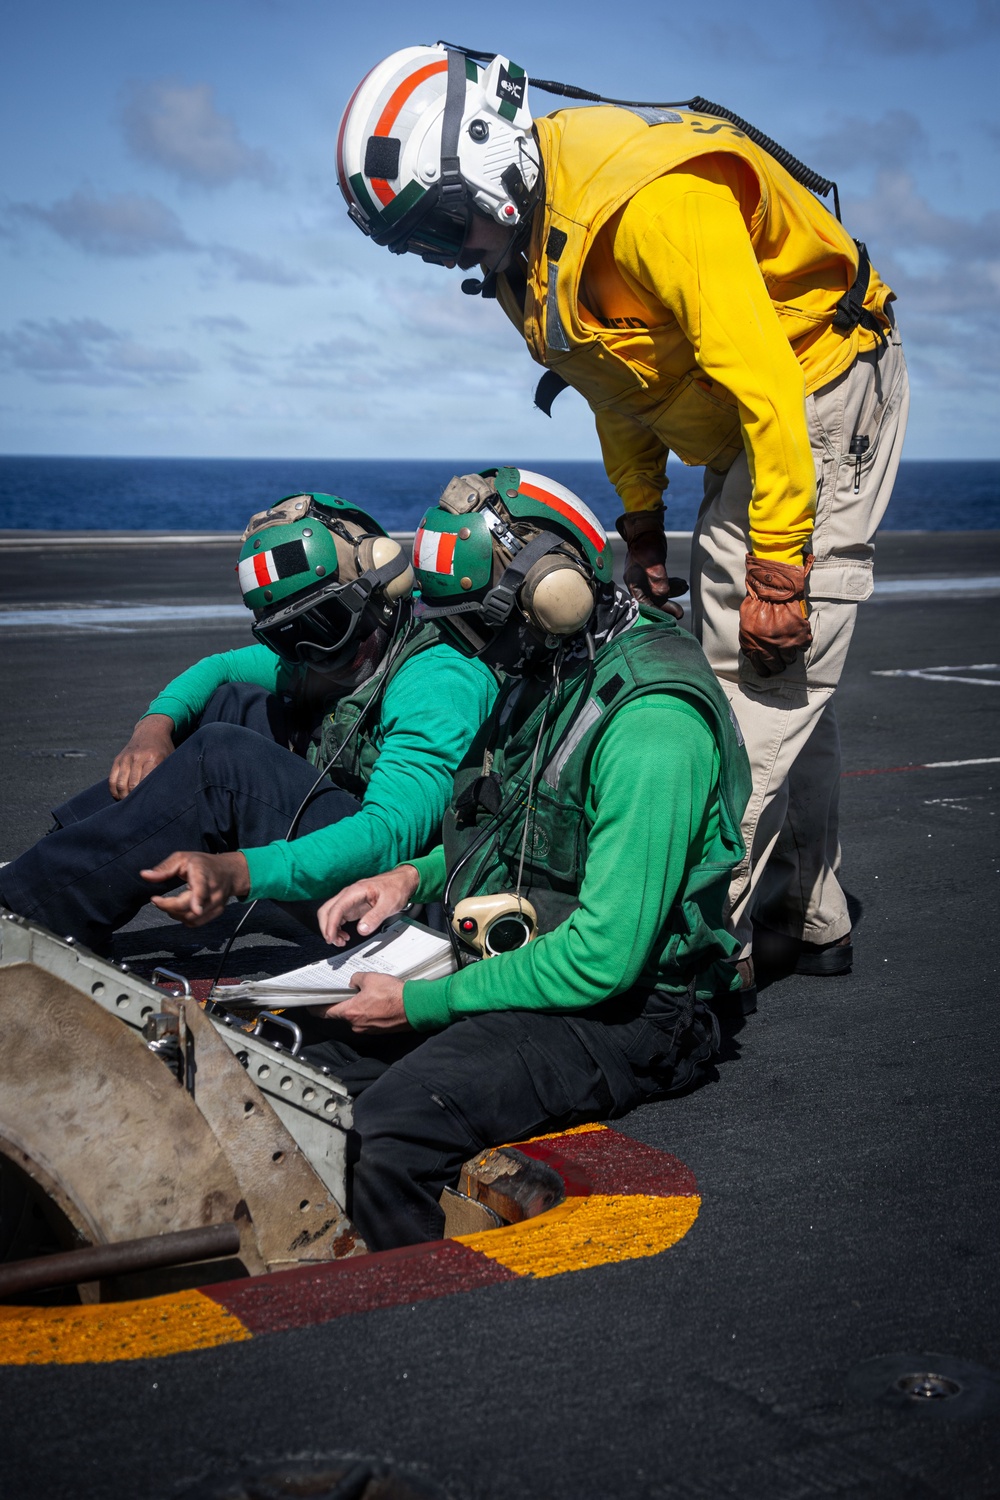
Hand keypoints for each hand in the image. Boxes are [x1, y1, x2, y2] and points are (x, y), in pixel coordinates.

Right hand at [109, 715, 174, 799]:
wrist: (151, 731)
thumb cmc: (164, 750)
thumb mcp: (170, 759)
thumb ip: (166, 774)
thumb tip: (165, 796)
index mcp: (154, 759)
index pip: (145, 782)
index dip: (144, 797)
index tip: (147, 806)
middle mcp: (138, 757)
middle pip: (132, 785)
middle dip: (133, 799)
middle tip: (137, 809)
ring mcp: (126, 758)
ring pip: (120, 784)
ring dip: (123, 797)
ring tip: (128, 804)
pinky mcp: (118, 759)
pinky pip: (112, 779)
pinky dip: (114, 790)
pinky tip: (119, 797)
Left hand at [141, 850, 250, 926]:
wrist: (230, 872)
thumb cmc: (203, 864)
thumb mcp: (183, 858)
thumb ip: (164, 868)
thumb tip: (144, 875)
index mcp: (204, 874)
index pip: (202, 888)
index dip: (198, 899)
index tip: (195, 908)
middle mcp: (213, 891)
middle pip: (189, 907)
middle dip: (168, 906)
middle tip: (157, 900)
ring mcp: (217, 904)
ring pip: (191, 918)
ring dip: (174, 914)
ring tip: (168, 903)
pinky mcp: (217, 912)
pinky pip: (196, 923)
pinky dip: (184, 919)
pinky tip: (180, 909)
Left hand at [311, 971, 409, 1031]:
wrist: (415, 1007)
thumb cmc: (393, 994)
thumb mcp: (371, 978)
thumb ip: (356, 979)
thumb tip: (354, 983)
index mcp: (350, 1012)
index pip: (326, 1013)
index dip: (316, 1009)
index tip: (310, 1007)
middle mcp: (357, 1024)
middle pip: (344, 1014)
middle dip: (347, 1003)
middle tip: (354, 991)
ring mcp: (368, 1029)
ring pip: (358, 1016)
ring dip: (361, 1007)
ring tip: (373, 995)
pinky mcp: (379, 1030)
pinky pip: (370, 1020)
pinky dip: (372, 1012)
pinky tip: (381, 1002)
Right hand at [317, 865, 420, 946]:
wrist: (401, 881)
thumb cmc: (396, 888)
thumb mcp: (389, 904)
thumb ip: (375, 917)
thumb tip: (362, 929)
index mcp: (356, 891)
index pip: (336, 908)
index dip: (330, 924)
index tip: (331, 937)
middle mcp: (349, 894)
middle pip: (327, 910)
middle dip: (326, 927)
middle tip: (333, 941)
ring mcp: (350, 900)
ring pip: (331, 914)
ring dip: (331, 929)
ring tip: (341, 941)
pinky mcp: (352, 906)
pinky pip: (339, 917)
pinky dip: (337, 928)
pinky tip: (345, 935)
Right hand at [615, 509, 686, 617]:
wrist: (646, 526)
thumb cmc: (647, 542)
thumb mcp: (652, 561)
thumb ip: (657, 578)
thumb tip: (662, 596)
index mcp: (633, 581)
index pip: (643, 602)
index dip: (657, 611)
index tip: (670, 616)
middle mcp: (638, 581)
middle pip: (651, 599)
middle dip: (666, 606)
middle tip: (680, 613)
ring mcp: (645, 576)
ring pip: (658, 591)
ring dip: (672, 593)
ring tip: (686, 589)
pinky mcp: (653, 570)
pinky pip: (662, 583)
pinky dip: (672, 585)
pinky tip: (683, 584)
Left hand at [739, 554, 812, 676]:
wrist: (772, 586)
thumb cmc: (756, 603)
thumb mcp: (746, 624)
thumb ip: (750, 641)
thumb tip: (755, 656)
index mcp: (753, 644)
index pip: (760, 666)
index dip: (765, 670)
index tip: (768, 671)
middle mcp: (768, 646)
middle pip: (776, 666)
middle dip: (778, 665)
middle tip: (781, 661)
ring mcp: (785, 641)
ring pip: (790, 658)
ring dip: (790, 652)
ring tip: (789, 643)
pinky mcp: (799, 634)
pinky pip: (803, 646)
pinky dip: (801, 641)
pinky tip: (797, 634)